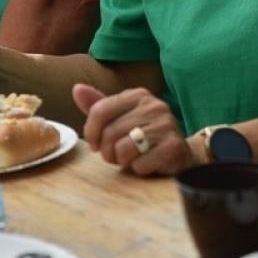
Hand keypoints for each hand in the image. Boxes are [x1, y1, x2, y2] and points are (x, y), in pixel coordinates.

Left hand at [72, 83, 198, 176]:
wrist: (181, 154)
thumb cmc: (144, 137)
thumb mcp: (121, 119)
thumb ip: (99, 106)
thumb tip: (77, 89)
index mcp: (138, 95)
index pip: (100, 110)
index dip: (91, 132)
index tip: (94, 144)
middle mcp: (154, 106)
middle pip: (109, 133)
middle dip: (107, 151)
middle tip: (116, 156)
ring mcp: (166, 125)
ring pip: (122, 149)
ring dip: (122, 161)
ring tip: (131, 159)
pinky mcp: (173, 147)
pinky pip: (139, 164)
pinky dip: (138, 169)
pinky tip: (147, 164)